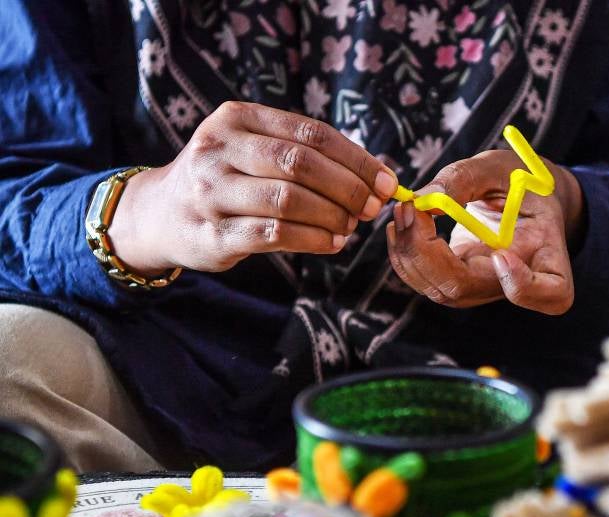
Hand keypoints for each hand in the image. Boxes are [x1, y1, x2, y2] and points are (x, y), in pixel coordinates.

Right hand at [110, 101, 397, 273]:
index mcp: (236, 119)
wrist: (160, 215)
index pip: (311, 133)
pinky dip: (312, 240)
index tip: (386, 182)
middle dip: (347, 188)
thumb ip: (305, 155)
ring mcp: (211, 192)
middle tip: (370, 208)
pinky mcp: (212, 234)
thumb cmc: (227, 180)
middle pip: (300, 163)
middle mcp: (219, 150)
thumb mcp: (254, 150)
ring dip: (331, 216)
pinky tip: (332, 243)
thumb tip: (376, 177)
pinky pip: (274, 235)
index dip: (356, 160)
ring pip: (288, 200)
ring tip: (350, 227)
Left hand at [387, 149, 583, 314]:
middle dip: (426, 253)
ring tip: (405, 209)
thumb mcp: (501, 167)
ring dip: (408, 252)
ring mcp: (484, 288)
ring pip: (440, 290)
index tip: (501, 254)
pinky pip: (427, 282)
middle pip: (468, 290)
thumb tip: (424, 201)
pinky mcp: (461, 284)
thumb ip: (465, 178)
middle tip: (410, 208)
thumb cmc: (521, 182)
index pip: (552, 292)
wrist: (522, 200)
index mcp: (548, 254)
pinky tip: (402, 223)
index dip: (523, 285)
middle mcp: (517, 283)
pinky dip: (405, 253)